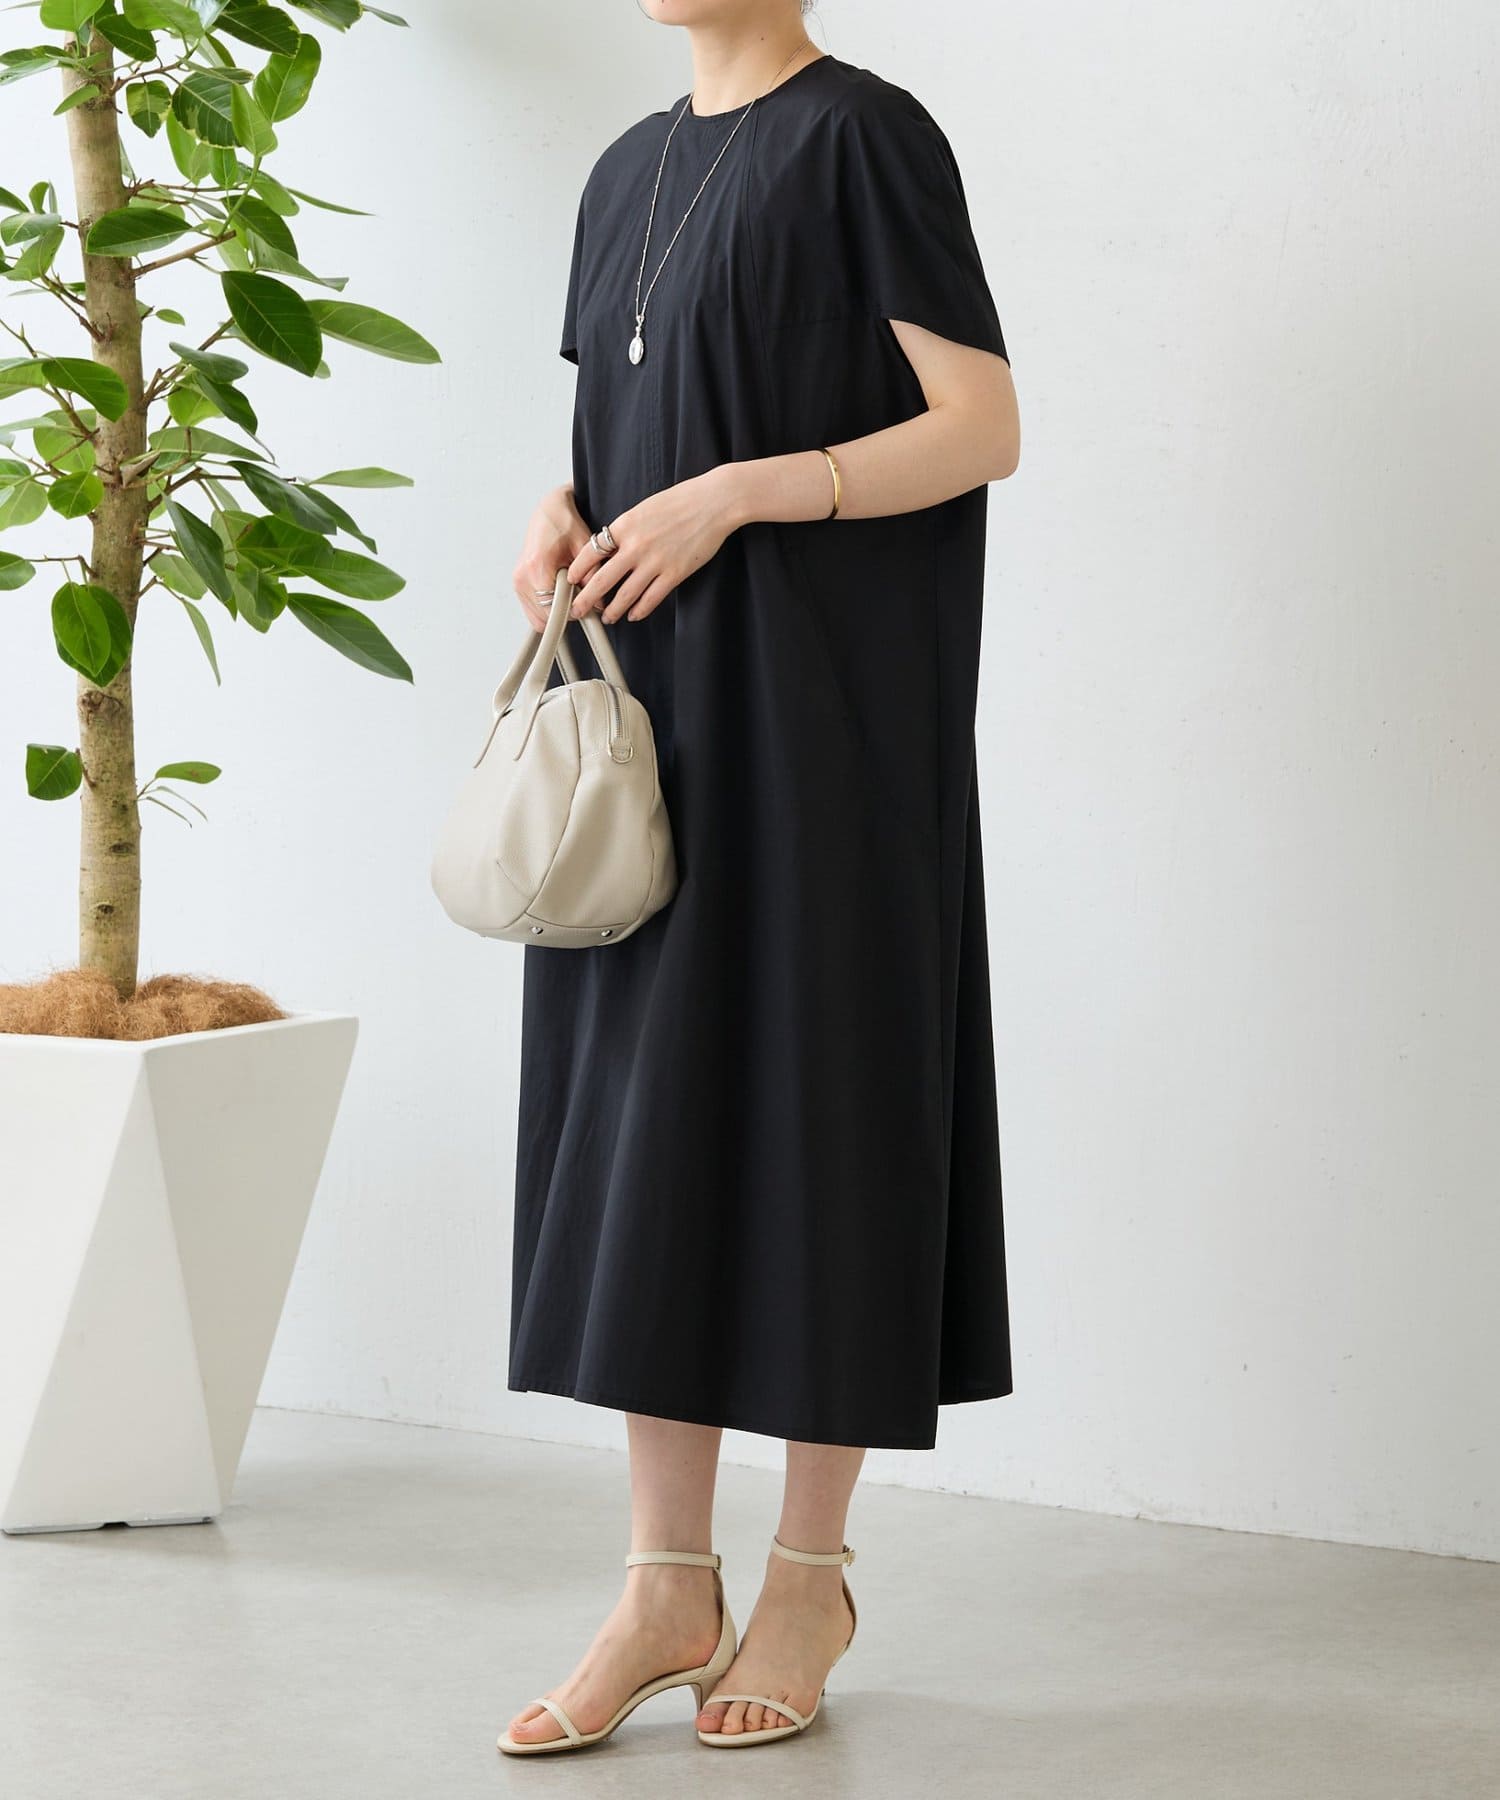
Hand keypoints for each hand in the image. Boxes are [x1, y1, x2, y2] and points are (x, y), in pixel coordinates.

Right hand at [512, 485, 592, 631]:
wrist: (549, 511)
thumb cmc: (565, 524)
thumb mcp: (585, 548)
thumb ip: (593, 576)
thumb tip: (599, 603)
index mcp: (537, 567)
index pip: (551, 609)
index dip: (571, 613)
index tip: (584, 608)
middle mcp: (522, 576)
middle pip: (543, 618)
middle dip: (564, 614)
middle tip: (579, 598)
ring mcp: (518, 581)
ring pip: (536, 618)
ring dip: (555, 612)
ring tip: (568, 592)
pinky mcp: (518, 584)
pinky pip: (532, 610)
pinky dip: (547, 608)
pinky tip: (559, 592)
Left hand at [565, 466, 742, 623]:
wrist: (713, 502)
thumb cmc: (680, 501)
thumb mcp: (643, 509)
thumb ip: (625, 529)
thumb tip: (609, 547)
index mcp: (624, 526)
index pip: (590, 552)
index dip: (578, 570)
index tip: (571, 581)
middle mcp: (635, 546)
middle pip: (602, 579)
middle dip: (586, 599)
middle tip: (576, 611)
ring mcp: (655, 562)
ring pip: (625, 595)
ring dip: (613, 610)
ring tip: (608, 618)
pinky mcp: (674, 574)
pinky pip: (651, 598)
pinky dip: (639, 610)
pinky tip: (634, 615)